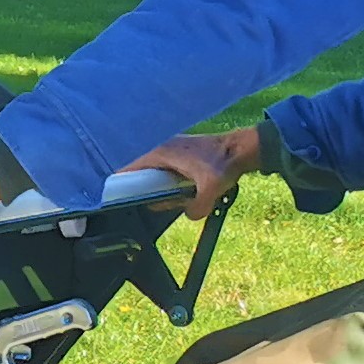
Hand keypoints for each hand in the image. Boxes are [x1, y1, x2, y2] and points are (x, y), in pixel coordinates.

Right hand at [122, 128, 259, 211]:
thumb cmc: (224, 163)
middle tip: (162, 204)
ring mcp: (173, 149)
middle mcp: (163, 148)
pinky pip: (168, 171)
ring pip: (157, 174)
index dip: (123, 186)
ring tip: (180, 198)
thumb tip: (190, 214)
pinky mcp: (183, 153)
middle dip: (149, 192)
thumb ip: (198, 207)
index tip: (122, 201)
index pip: (130, 169)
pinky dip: (172, 183)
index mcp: (162, 153)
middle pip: (143, 174)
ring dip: (163, 189)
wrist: (242, 148)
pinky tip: (187, 191)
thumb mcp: (211, 189)